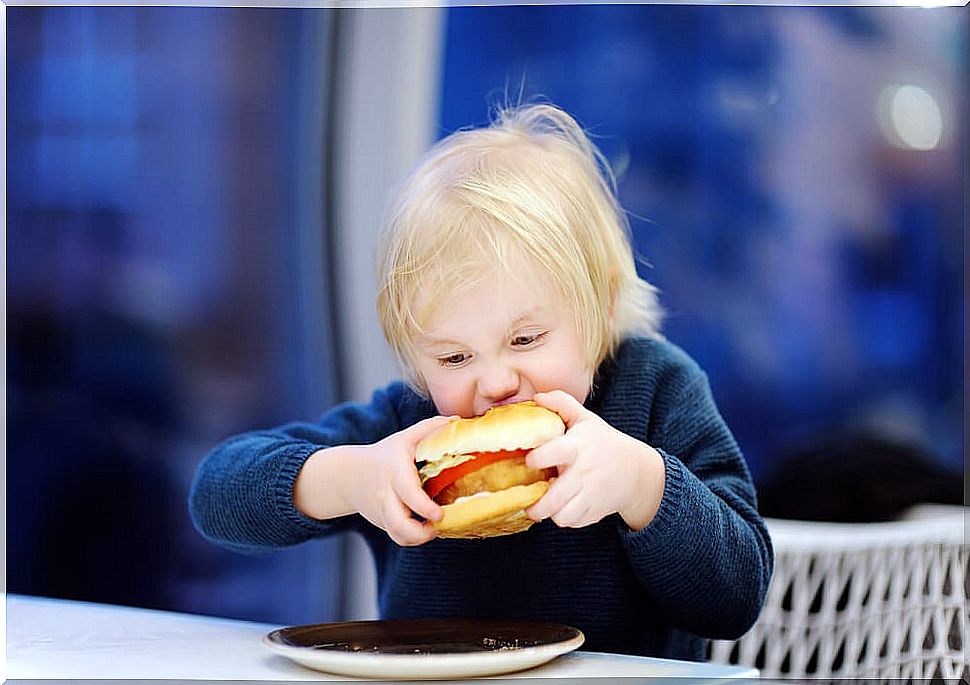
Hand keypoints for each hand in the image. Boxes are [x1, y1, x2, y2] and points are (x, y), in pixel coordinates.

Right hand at [342, 415, 454, 545]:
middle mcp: (386, 494)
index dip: (424, 507)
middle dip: (421, 533)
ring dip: (418, 538)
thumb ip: (429, 428)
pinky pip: (398, 537)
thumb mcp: (403, 438)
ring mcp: (383, 511)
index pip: (407, 492)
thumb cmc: (384, 455)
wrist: (348, 475)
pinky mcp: (383, 523)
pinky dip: (413, 539)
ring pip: (398, 535)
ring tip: (434, 529)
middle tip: (440, 525)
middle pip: (399, 524)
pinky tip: (426, 530)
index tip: (439, 514)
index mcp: (394, 472)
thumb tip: (458, 420)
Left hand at [524, 390, 665, 530]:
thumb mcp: (586, 418)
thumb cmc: (604, 442)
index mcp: (578, 446)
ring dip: (549, 514)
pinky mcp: (595, 512)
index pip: (555, 452)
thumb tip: (536, 397)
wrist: (637, 471)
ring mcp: (591, 494)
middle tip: (527, 501)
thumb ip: (562, 403)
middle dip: (537, 505)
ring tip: (543, 506)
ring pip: (562, 516)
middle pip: (555, 497)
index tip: (529, 461)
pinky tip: (562, 507)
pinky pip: (573, 523)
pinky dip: (565, 518)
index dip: (538, 458)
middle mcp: (584, 472)